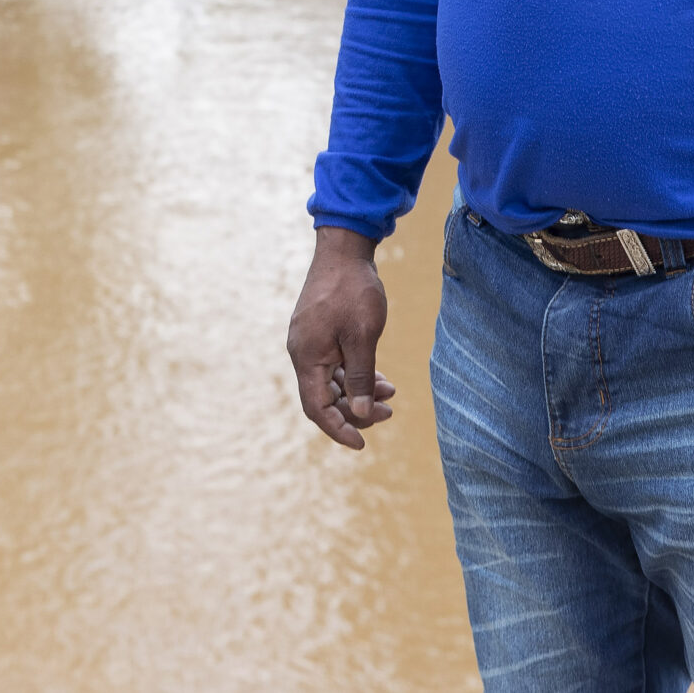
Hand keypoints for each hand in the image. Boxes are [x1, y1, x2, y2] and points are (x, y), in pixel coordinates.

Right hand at [286, 227, 397, 448]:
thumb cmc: (353, 290)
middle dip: (355, 411)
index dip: (339, 429)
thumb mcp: (363, 335)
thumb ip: (360, 376)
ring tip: (390, 394)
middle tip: (388, 412)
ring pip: (332, 381)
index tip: (362, 444)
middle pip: (325, 398)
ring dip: (358, 392)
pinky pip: (334, 364)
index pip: (318, 408)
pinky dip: (355, 374)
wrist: (344, 249)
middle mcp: (303, 353)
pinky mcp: (319, 332)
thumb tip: (358, 414)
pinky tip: (379, 377)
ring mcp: (310, 342)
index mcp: (307, 357)